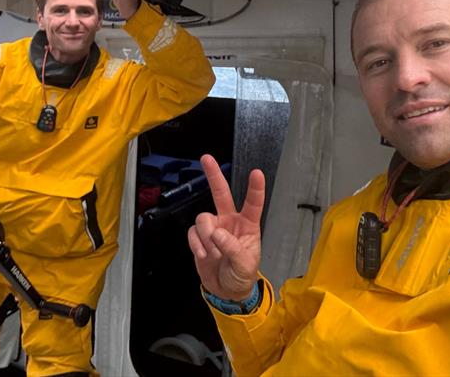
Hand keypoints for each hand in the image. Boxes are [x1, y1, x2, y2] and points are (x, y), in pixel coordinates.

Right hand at [188, 154, 264, 300]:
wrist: (225, 291)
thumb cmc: (241, 275)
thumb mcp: (244, 264)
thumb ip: (232, 248)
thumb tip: (216, 233)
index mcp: (247, 225)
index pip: (252, 204)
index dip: (255, 189)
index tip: (257, 173)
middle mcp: (229, 221)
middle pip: (221, 194)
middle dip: (213, 176)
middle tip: (206, 158)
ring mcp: (213, 228)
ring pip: (203, 218)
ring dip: (206, 236)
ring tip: (213, 253)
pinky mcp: (199, 238)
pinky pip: (193, 233)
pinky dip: (197, 244)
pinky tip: (204, 255)